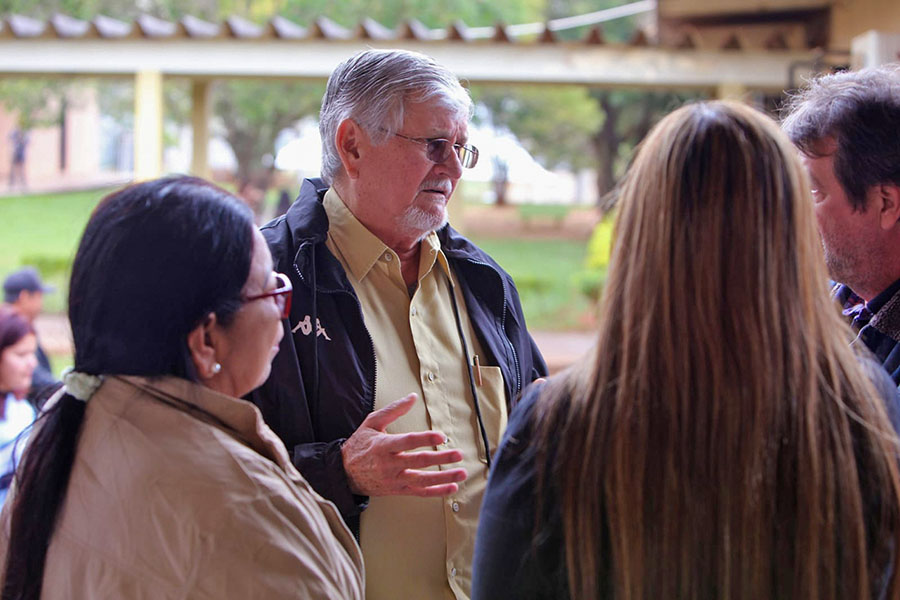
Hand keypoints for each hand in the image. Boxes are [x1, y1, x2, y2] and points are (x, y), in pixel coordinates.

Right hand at [341, 394, 466, 496]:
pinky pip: (419, 493)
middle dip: (441, 458)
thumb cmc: (360, 445)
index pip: (407, 442)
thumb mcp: (372, 422)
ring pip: (422, 480)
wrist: (345, 473)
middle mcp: (389, 464)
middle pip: (418, 462)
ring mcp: (394, 479)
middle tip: (458, 454)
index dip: (425, 439)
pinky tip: (452, 487)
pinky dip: (437, 492)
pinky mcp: (397, 489)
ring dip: (444, 477)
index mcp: (383, 445)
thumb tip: (412, 397)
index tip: (441, 437)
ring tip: (461, 473)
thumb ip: (394, 410)